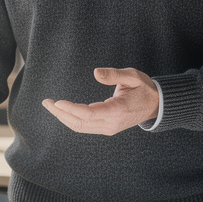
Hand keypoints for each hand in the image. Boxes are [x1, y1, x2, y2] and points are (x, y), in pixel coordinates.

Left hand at [42, 67, 159, 134]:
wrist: (155, 106)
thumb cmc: (143, 88)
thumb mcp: (133, 76)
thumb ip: (114, 74)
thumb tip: (95, 72)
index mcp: (118, 110)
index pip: (89, 114)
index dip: (72, 109)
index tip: (58, 102)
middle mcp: (111, 123)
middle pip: (80, 122)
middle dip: (61, 113)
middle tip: (46, 103)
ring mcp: (108, 128)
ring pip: (80, 127)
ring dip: (63, 117)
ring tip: (50, 106)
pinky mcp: (106, 128)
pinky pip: (84, 126)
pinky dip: (71, 119)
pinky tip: (62, 111)